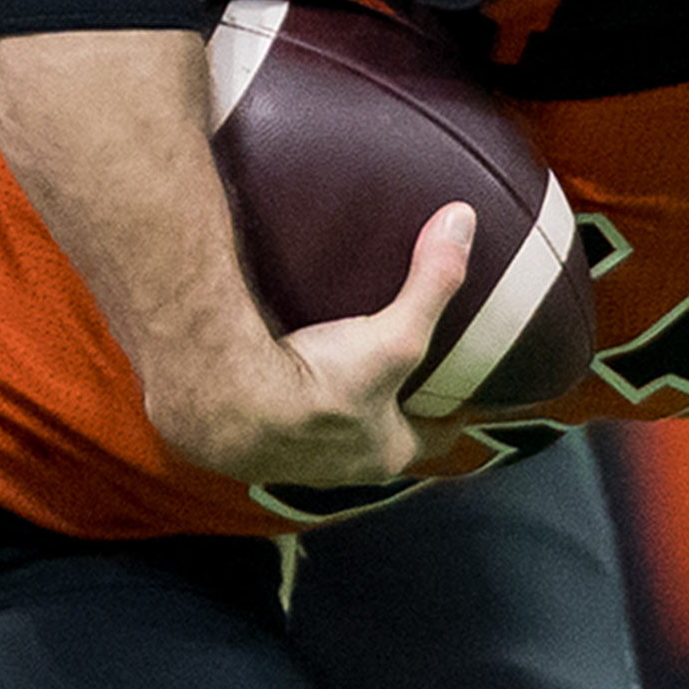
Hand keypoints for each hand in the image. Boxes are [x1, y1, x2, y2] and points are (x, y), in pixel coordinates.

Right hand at [150, 204, 476, 497]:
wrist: (225, 404)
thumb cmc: (317, 386)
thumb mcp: (393, 334)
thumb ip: (431, 282)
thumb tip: (463, 222)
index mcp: (385, 451)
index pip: (433, 439)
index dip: (447, 414)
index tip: (456, 395)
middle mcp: (342, 466)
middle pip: (376, 438)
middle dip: (386, 410)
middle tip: (394, 373)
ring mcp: (292, 462)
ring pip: (325, 436)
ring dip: (332, 409)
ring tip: (335, 366)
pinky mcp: (247, 443)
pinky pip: (275, 423)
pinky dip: (281, 401)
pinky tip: (276, 369)